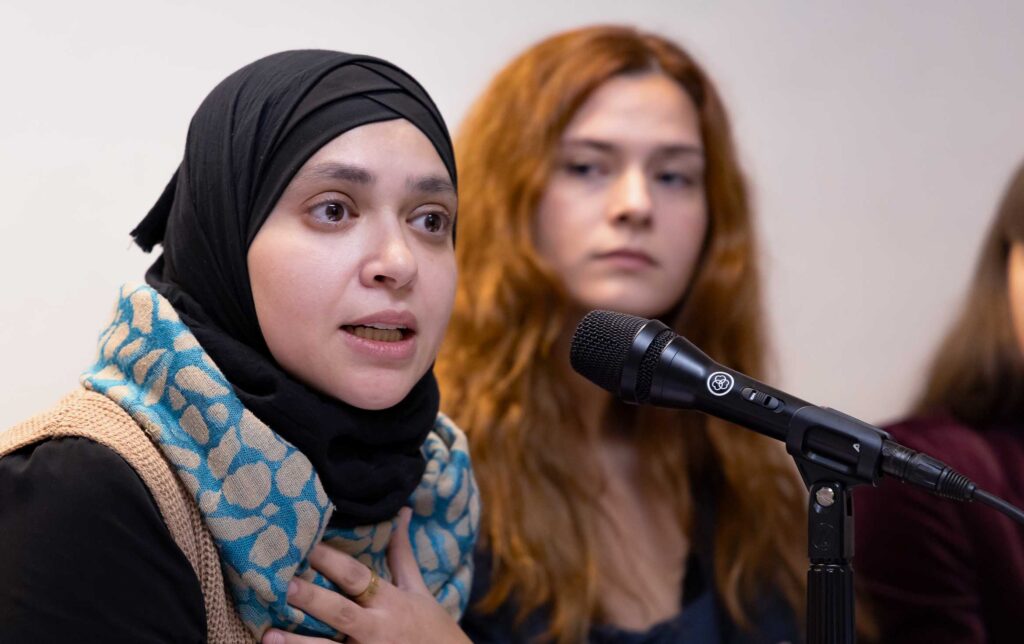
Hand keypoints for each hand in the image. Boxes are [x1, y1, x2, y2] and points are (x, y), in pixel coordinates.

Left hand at [261, 507, 469, 643]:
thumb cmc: (432, 628)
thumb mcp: (418, 590)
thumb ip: (402, 554)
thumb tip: (402, 512)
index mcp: (391, 602)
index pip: (357, 577)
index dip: (332, 561)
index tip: (306, 545)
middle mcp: (378, 630)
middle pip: (341, 612)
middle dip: (312, 599)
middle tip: (284, 585)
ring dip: (298, 642)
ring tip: (269, 635)